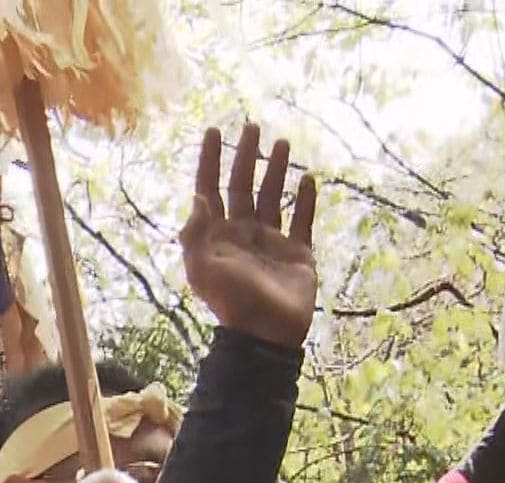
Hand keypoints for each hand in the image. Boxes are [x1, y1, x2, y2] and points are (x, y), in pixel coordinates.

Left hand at [181, 124, 318, 347]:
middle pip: (242, 186)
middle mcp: (242, 234)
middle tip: (251, 126)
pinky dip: (305, 200)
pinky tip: (307, 178)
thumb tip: (199, 196)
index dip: (210, 161)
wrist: (267, 334)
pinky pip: (302, 221)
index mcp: (217, 235)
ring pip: (272, 197)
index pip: (210, 189)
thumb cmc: (232, 301)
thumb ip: (196, 232)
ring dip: (276, 170)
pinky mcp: (298, 254)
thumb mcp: (202, 268)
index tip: (213, 131)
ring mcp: (271, 243)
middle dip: (246, 156)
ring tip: (281, 143)